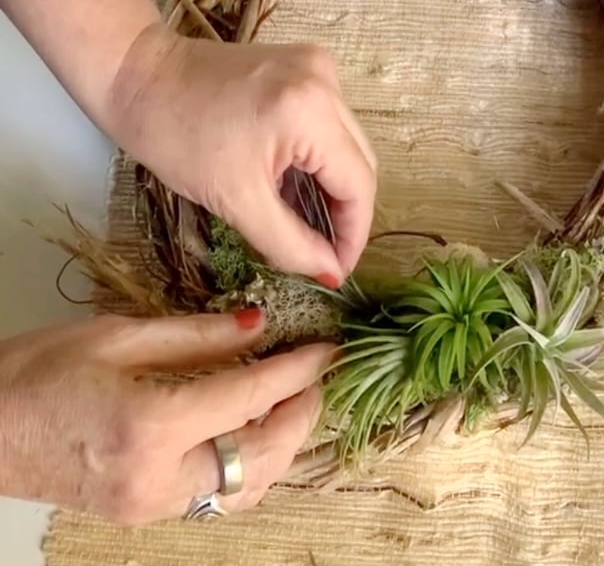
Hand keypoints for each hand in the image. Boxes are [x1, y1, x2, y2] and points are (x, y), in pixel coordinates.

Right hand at [0, 309, 332, 523]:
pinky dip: (249, 468)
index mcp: (152, 423)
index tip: (327, 347)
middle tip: (320, 376)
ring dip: (282, 446)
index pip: (250, 398)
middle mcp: (159, 476)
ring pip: (246, 488)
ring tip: (297, 401)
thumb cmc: (39, 372)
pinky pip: (217, 497)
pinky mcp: (145, 515)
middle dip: (301, 413)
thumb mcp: (119, 334)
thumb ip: (197, 334)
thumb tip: (259, 325)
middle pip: (261, 454)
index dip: (296, 370)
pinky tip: (256, 435)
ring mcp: (152, 506)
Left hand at [109, 26, 376, 284]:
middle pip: (360, 161)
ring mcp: (318, 66)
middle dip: (345, 213)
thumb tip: (330, 272)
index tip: (336, 273)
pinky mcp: (305, 64)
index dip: (353, 235)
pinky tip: (293, 183)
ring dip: (331, 186)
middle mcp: (326, 80)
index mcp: (311, 111)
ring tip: (306, 224)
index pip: (359, 184)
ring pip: (346, 143)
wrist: (140, 77)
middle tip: (322, 257)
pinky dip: (317, 157)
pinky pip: (328, 123)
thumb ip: (291, 243)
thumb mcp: (235, 201)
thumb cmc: (176, 139)